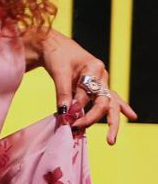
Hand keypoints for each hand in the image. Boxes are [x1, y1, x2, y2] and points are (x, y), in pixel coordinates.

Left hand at [34, 29, 136, 143]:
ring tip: (111, 139)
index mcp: (94, 68)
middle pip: (106, 101)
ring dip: (111, 121)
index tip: (67, 118)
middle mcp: (101, 75)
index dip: (77, 106)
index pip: (88, 94)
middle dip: (101, 120)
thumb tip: (65, 113)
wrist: (52, 44)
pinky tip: (131, 115)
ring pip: (110, 103)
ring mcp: (100, 81)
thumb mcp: (58, 72)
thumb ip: (63, 92)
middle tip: (103, 138)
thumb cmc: (56, 55)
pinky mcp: (95, 86)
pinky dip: (118, 108)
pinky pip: (108, 99)